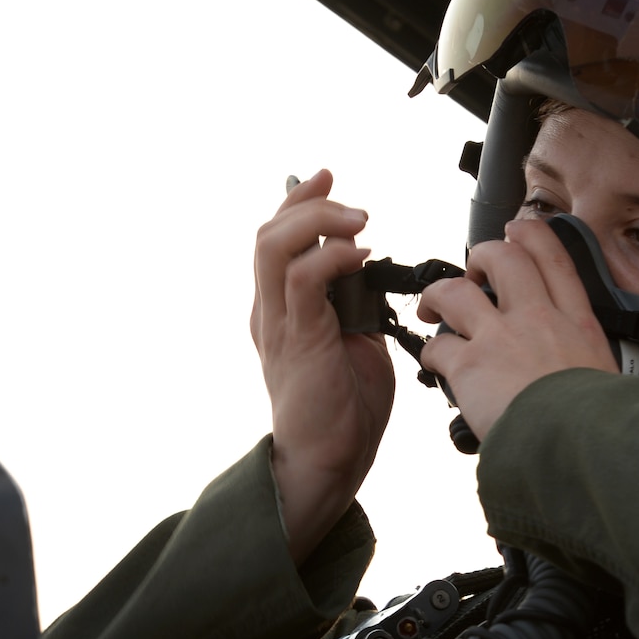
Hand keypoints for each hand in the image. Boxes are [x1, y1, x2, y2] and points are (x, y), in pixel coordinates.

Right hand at [251, 170, 395, 562]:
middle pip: (267, 233)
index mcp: (279, 311)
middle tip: (351, 200)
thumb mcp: (356, 341)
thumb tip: (371, 275)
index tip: (329, 176)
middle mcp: (268, 312)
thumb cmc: (345, 411)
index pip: (275, 240)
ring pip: (274, 246)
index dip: (298, 201)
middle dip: (308, 202)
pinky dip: (332, 256)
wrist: (328, 462)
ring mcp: (278, 324)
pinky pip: (304, 279)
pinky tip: (360, 257)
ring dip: (319, 221)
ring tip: (358, 222)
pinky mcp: (298, 339)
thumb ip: (354, 305)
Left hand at [418, 218, 616, 443]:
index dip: (532, 236)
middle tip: (474, 270)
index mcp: (579, 325)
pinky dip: (430, 353)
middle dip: (483, 254)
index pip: (555, 260)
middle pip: (505, 258)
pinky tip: (435, 364)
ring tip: (432, 307)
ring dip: (439, 294)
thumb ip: (586, 363)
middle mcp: (539, 320)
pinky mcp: (471, 365)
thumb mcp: (609, 379)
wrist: (584, 446)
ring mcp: (502, 338)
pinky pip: (437, 345)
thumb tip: (577, 374)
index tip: (518, 232)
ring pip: (457, 290)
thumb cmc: (601, 426)